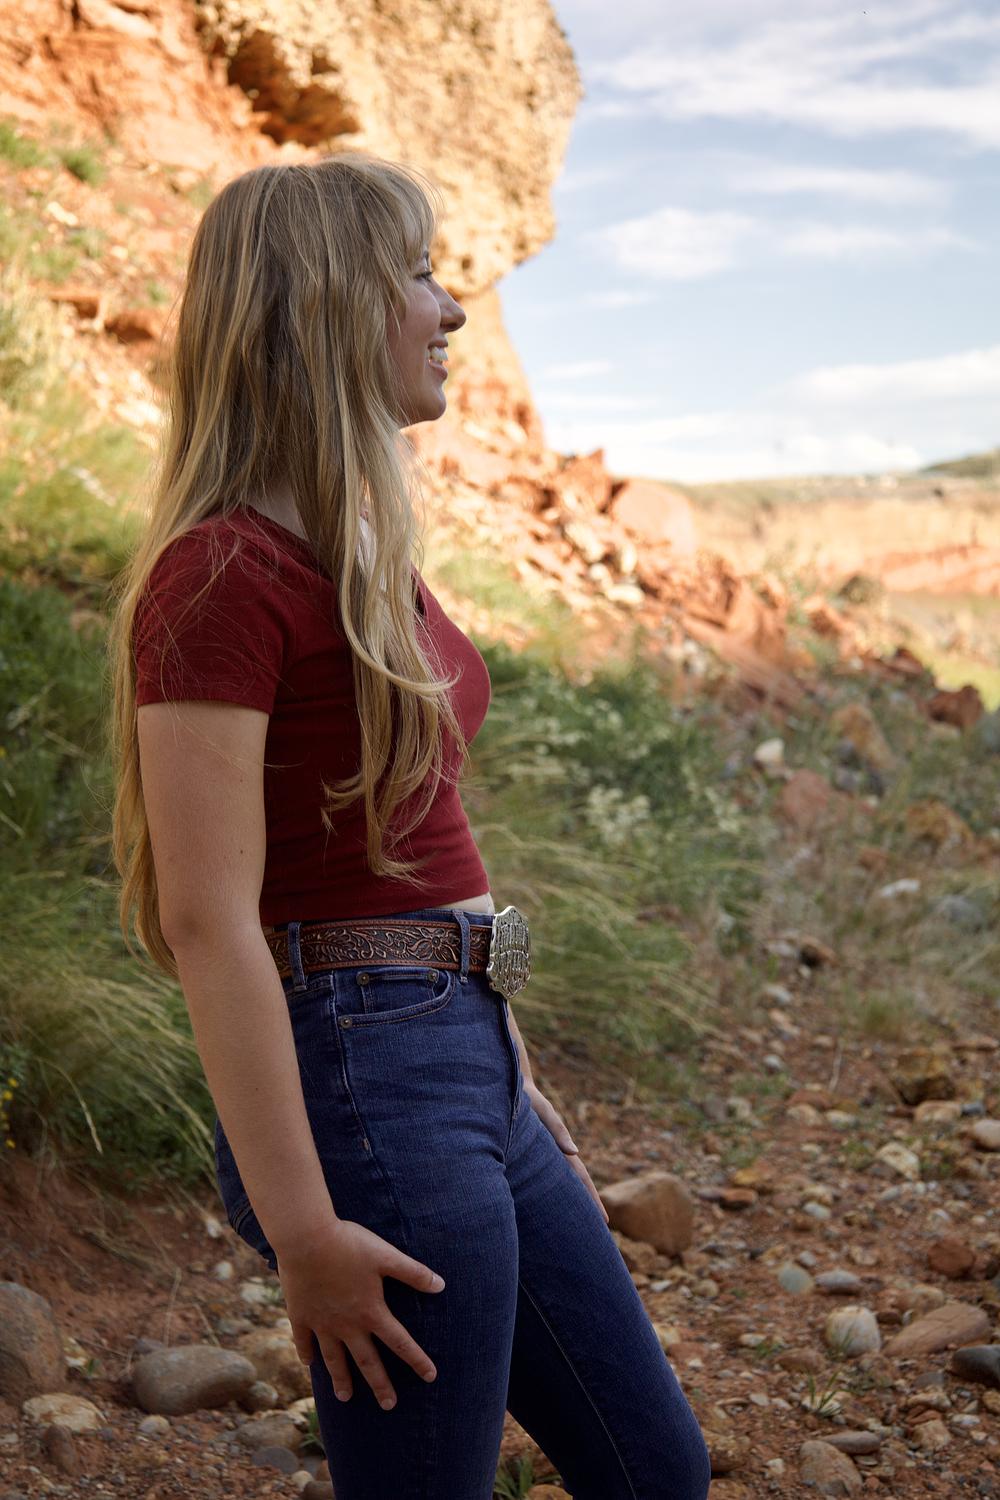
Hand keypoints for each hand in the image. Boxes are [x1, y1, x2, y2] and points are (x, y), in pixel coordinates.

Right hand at [276, 1218, 445, 1409]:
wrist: (306, 1239)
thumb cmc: (349, 1244)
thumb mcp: (386, 1255)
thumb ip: (413, 1273)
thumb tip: (441, 1285)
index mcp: (371, 1311)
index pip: (400, 1341)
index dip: (417, 1359)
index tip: (430, 1377)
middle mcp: (347, 1324)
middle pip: (367, 1360)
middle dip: (380, 1384)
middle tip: (389, 1405)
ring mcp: (322, 1323)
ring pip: (334, 1358)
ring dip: (341, 1378)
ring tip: (345, 1398)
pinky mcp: (300, 1315)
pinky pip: (304, 1341)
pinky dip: (306, 1354)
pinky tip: (308, 1365)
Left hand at [524, 1082, 609, 1224]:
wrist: (507, 1087)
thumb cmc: (527, 1098)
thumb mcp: (544, 1112)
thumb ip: (559, 1130)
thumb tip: (575, 1153)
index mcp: (561, 1148)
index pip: (582, 1180)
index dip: (593, 1201)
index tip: (604, 1222)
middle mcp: (553, 1156)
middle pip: (573, 1188)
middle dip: (585, 1210)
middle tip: (595, 1236)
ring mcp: (541, 1159)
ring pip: (558, 1187)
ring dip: (568, 1205)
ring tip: (572, 1228)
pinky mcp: (527, 1158)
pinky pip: (540, 1181)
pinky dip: (547, 1196)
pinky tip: (542, 1209)